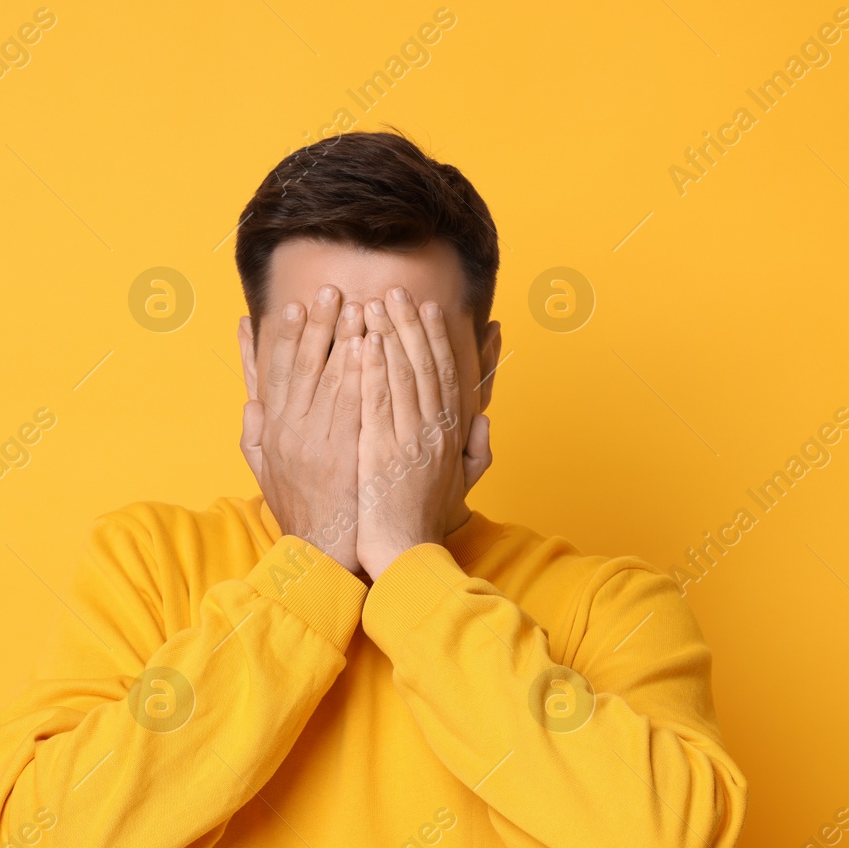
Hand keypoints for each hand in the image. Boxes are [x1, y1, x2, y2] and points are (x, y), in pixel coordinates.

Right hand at [239, 287, 367, 572]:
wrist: (321, 553)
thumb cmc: (299, 511)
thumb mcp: (264, 472)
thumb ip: (255, 433)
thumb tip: (250, 400)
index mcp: (271, 430)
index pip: (274, 374)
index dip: (282, 338)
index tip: (290, 307)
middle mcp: (289, 430)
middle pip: (302, 366)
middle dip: (317, 325)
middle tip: (330, 291)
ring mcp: (316, 441)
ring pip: (328, 378)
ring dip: (342, 339)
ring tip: (356, 306)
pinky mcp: (343, 453)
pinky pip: (352, 404)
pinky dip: (359, 372)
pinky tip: (370, 346)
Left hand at [354, 287, 492, 580]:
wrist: (406, 555)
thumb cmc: (426, 524)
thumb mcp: (460, 487)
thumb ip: (476, 453)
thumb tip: (484, 422)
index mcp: (450, 436)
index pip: (445, 376)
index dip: (437, 340)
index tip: (429, 310)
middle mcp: (434, 432)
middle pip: (424, 367)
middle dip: (410, 325)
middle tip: (397, 292)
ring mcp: (409, 440)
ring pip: (401, 376)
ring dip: (389, 336)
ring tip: (375, 304)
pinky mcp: (382, 452)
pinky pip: (377, 402)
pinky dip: (372, 369)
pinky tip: (364, 343)